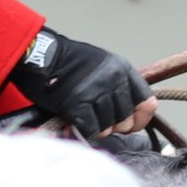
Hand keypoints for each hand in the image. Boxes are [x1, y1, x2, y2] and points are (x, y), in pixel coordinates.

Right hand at [4, 28, 158, 137]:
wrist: (38, 55)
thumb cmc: (68, 63)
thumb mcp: (102, 66)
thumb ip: (119, 87)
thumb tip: (132, 118)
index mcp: (122, 68)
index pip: (147, 102)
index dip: (140, 119)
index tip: (131, 125)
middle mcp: (112, 78)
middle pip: (126, 120)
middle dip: (114, 126)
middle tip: (98, 120)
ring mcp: (95, 91)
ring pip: (109, 128)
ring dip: (97, 129)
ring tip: (85, 118)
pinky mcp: (77, 103)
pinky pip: (91, 130)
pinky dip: (83, 131)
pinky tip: (75, 123)